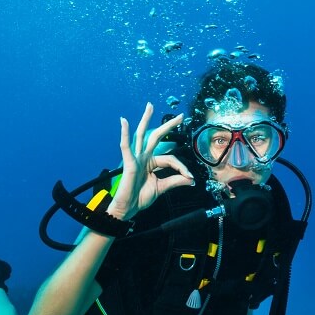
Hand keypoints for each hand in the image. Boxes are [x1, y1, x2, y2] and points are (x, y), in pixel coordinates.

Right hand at [107, 102, 194, 220]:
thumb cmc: (140, 198)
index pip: (171, 159)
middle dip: (168, 126)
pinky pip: (126, 146)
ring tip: (150, 106)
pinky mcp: (129, 162)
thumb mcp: (162, 188)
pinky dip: (124, 133)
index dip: (182, 168)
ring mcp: (136, 158)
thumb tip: (191, 179)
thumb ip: (175, 181)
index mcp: (151, 163)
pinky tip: (124, 121)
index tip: (190, 178)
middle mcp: (144, 157)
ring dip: (146, 119)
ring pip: (142, 135)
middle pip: (157, 137)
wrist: (128, 208)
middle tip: (180, 115)